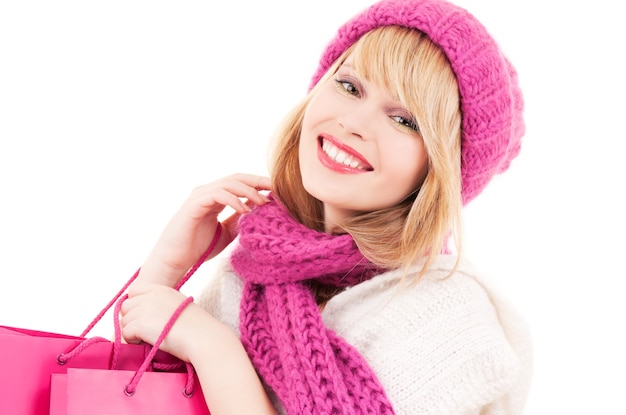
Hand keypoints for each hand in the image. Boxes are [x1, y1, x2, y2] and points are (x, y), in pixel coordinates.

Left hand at [120, 285, 203, 361]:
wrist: (202, 337)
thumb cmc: (197, 327)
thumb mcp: (180, 306)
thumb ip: (163, 305)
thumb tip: (149, 316)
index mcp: (162, 290)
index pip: (135, 290)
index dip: (135, 304)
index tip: (144, 316)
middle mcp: (151, 296)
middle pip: (126, 306)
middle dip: (131, 319)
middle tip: (144, 331)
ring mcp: (144, 309)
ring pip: (124, 320)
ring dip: (132, 331)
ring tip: (148, 339)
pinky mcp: (140, 323)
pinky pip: (125, 333)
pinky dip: (132, 340)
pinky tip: (147, 343)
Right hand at [135, 173, 270, 287]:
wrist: (174, 261)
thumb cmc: (199, 249)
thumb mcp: (228, 233)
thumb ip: (241, 220)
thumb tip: (261, 210)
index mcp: (216, 197)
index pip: (241, 183)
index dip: (260, 184)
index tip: (279, 191)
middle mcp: (207, 192)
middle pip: (237, 178)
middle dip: (259, 181)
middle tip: (277, 188)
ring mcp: (199, 196)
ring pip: (229, 183)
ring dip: (249, 190)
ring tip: (264, 201)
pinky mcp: (193, 204)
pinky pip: (217, 194)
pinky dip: (233, 199)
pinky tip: (245, 210)